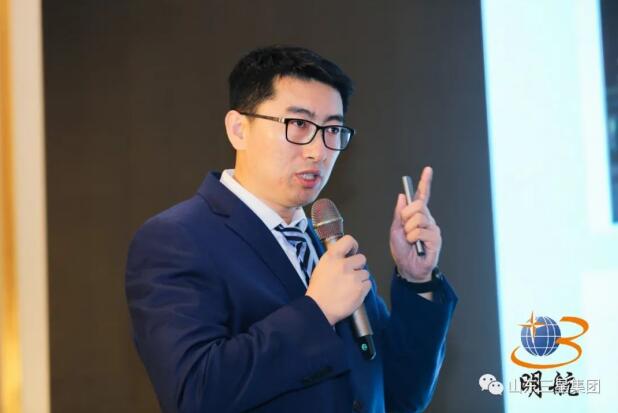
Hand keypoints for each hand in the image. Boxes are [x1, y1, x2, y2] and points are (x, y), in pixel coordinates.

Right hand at [306, 235, 371, 325]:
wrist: (318, 310)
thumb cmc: (318, 290)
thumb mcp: (322, 267)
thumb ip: (335, 259)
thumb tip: (347, 256)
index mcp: (332, 257)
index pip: (349, 240)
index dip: (353, 246)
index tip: (352, 252)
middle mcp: (344, 265)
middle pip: (362, 258)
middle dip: (357, 266)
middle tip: (350, 275)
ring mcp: (353, 278)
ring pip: (366, 273)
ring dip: (360, 279)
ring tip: (349, 287)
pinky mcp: (360, 290)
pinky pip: (368, 284)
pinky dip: (363, 289)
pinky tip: (352, 293)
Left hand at [390, 166, 441, 281]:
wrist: (408, 268)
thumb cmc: (402, 251)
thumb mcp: (395, 230)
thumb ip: (399, 213)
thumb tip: (402, 196)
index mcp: (417, 215)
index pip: (422, 196)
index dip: (425, 182)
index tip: (427, 170)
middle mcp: (427, 219)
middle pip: (418, 205)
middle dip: (406, 216)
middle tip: (405, 229)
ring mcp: (432, 228)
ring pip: (418, 218)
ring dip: (408, 230)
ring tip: (411, 240)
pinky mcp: (436, 238)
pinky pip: (421, 231)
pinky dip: (413, 238)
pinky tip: (416, 245)